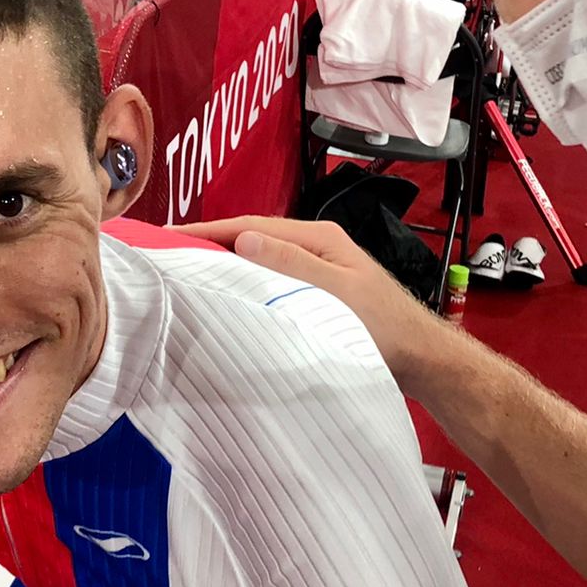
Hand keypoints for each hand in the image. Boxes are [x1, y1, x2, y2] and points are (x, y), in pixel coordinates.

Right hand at [180, 217, 447, 386]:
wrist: (420, 360)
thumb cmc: (385, 329)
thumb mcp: (336, 293)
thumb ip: (292, 265)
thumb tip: (244, 240)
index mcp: (319, 238)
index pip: (250, 226)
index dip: (207, 231)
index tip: (169, 239)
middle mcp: (316, 247)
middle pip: (252, 239)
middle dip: (210, 245)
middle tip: (167, 256)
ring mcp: (317, 270)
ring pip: (259, 261)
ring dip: (226, 265)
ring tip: (187, 274)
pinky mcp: (316, 294)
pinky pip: (271, 282)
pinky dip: (245, 285)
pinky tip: (229, 297)